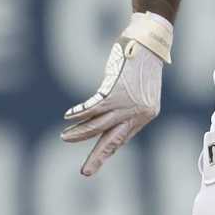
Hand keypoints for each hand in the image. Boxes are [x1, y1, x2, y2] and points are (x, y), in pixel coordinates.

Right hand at [60, 11, 172, 176]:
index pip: (123, 137)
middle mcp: (139, 113)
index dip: (108, 148)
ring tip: (65, 137)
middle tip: (85, 172)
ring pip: (99, 126)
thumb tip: (108, 114)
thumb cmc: (143, 61)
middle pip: (113, 140)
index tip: (98, 159)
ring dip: (80, 133)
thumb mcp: (140, 87)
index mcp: (146, 115)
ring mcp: (128, 104)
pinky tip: (68, 118)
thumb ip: (127, 103)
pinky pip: (93, 108)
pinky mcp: (116, 92)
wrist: (149, 42)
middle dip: (98, 157)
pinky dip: (79, 114)